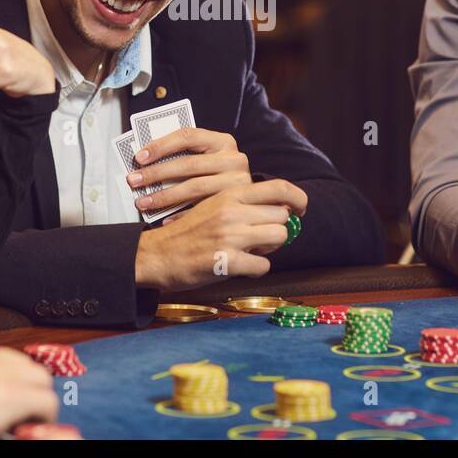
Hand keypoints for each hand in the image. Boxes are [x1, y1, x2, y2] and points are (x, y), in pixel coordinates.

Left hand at [127, 128, 251, 214]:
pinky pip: (202, 209)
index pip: (188, 136)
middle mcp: (234, 159)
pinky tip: (164, 220)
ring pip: (194, 187)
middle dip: (156, 173)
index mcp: (223, 141)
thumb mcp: (206, 158)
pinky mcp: (236, 203)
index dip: (161, 145)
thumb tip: (145, 160)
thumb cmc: (217, 174)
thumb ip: (184, 154)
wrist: (260, 199)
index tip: (139, 157)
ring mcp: (238, 182)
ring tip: (143, 202)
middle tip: (133, 181)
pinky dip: (180, 214)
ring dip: (164, 197)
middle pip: (188, 164)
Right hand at [134, 179, 306, 292]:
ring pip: (278, 238)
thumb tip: (282, 211)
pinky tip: (238, 266)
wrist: (155, 254)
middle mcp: (232, 210)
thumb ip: (243, 204)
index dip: (298, 198)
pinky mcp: (226, 260)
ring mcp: (230, 235)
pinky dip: (255, 269)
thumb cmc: (187, 231)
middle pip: (282, 217)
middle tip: (257, 238)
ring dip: (268, 248)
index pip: (279, 188)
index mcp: (230, 192)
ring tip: (248, 250)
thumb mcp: (214, 205)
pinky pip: (263, 266)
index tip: (301, 209)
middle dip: (275, 230)